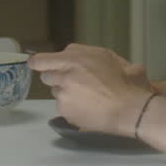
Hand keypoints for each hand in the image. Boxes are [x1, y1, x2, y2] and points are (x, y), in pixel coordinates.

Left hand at [30, 44, 152, 136]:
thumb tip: (73, 55)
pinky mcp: (66, 112)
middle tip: (74, 82)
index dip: (37, 62)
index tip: (34, 64)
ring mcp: (64, 95)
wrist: (131, 109)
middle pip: (47, 76)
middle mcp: (66, 75)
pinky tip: (88, 107)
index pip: (42, 60)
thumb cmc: (126, 82)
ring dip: (66, 93)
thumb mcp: (110, 57)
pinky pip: (63, 107)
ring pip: (56, 92)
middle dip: (57, 78)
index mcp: (76, 59)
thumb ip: (86, 53)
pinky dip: (72, 107)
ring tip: (87, 97)